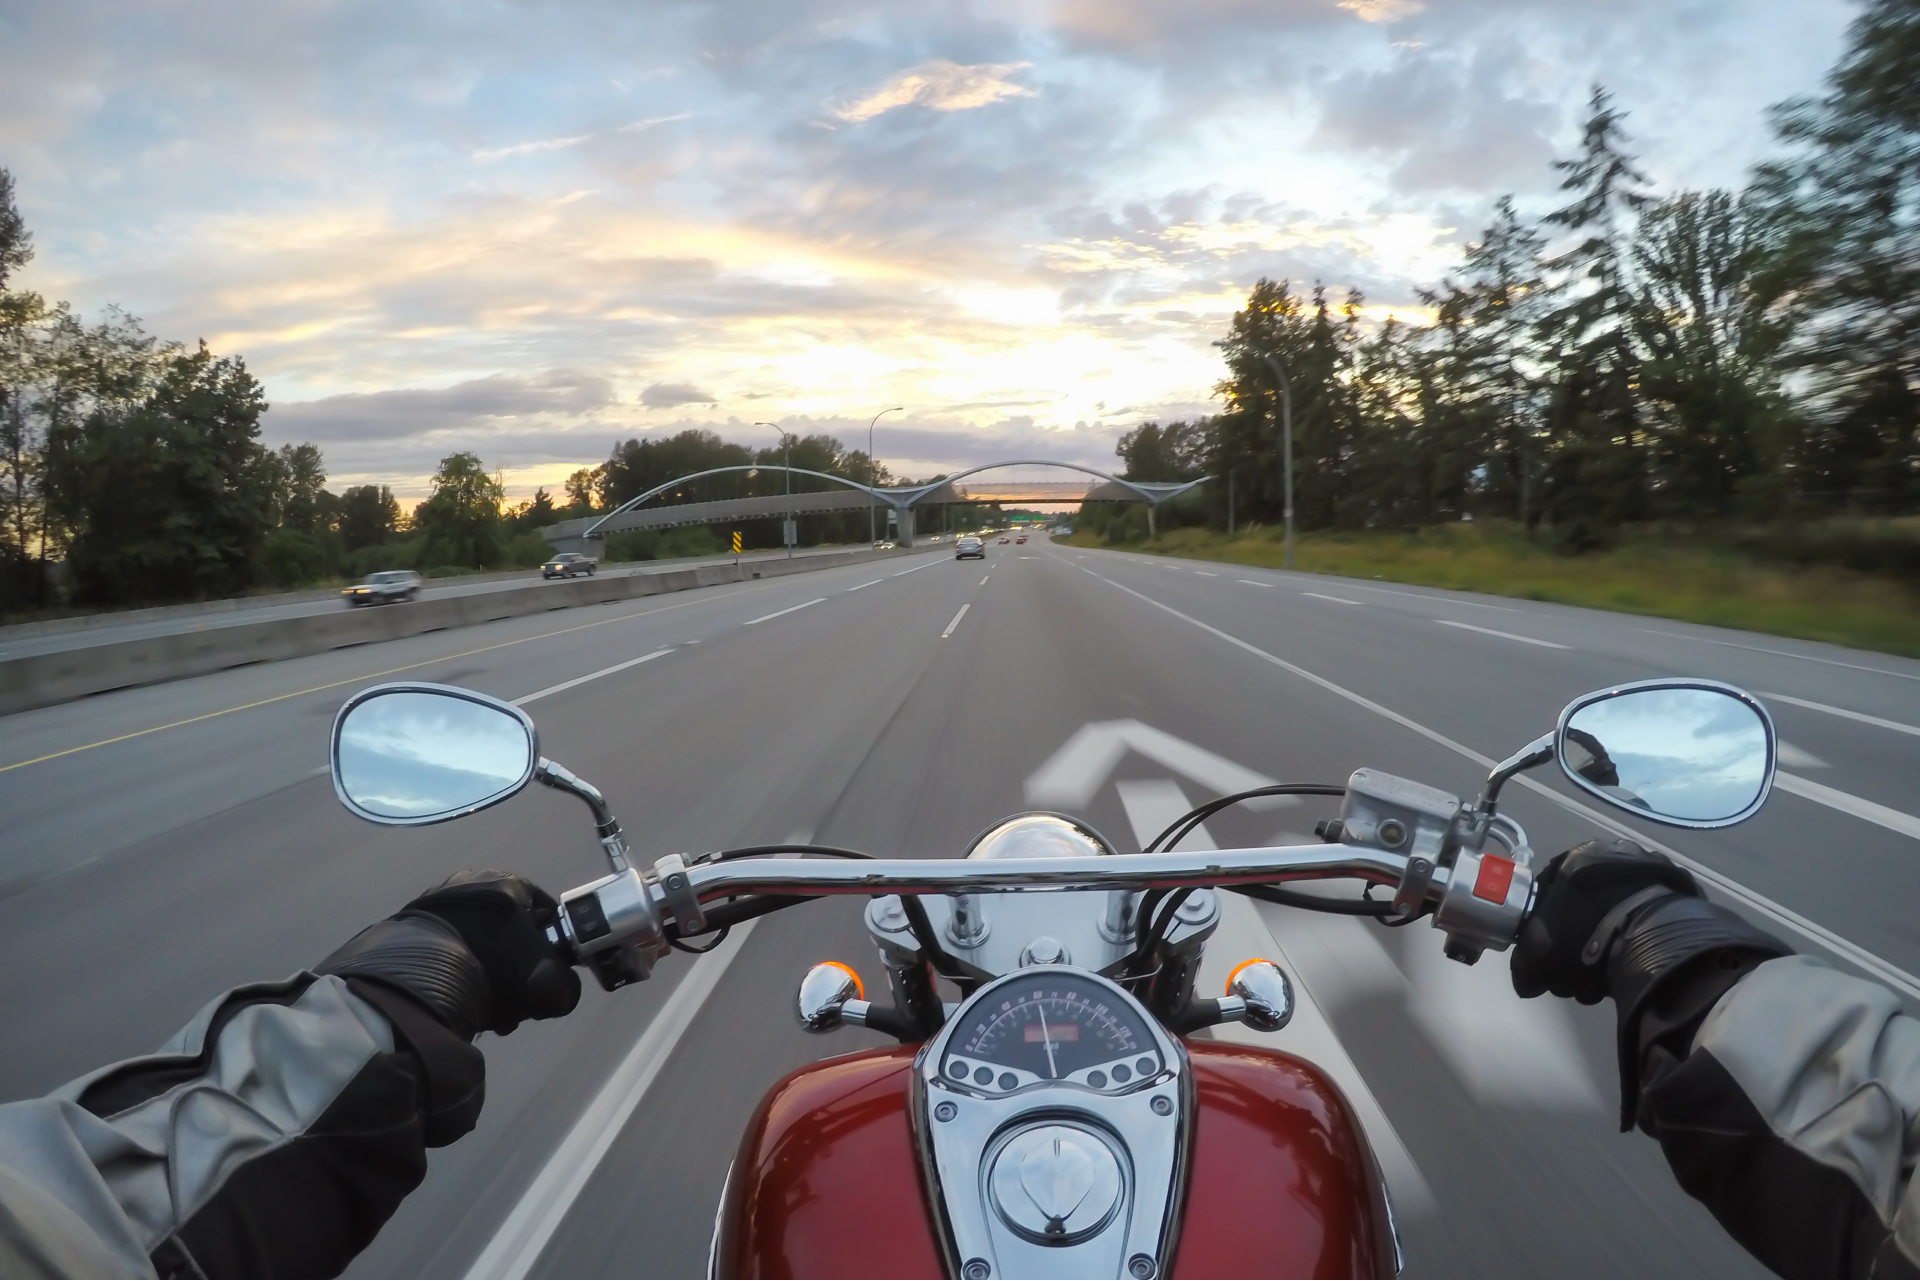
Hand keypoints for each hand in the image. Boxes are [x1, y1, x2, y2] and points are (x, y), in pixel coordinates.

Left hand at [320, 870, 581, 1038]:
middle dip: (517, 972)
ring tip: (484, 1013)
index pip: (548, 912)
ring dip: (487, 980)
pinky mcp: (406, 929)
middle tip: (515, 1005)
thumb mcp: (551, 985)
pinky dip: (455, 978)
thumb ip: (568, 987)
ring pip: (478, 947)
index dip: (554, 950)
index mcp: (509, 883)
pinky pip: (445, 955)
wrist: (417, 983)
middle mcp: (471, 883)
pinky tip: (456, 1003)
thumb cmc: (493, 970)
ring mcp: (434, 904)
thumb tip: (557, 992)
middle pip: (510, 933)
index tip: (548, 981)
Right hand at [1512, 837, 1699, 1002]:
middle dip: (1574, 948)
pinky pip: (1646, 925)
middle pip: (1582, 910)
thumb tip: (1528, 981)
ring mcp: (1653, 874)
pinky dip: (1636, 946)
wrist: (1656, 944)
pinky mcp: (1682, 897)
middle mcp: (1615, 856)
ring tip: (1604, 984)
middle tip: (1575, 979)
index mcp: (1576, 857)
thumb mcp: (1536, 955)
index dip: (1540, 931)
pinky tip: (1631, 971)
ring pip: (1614, 919)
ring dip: (1604, 952)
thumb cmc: (1586, 937)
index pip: (1546, 893)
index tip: (1547, 959)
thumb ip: (1522, 966)